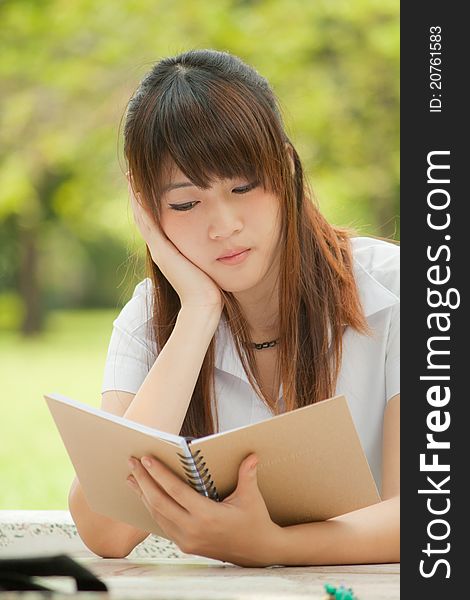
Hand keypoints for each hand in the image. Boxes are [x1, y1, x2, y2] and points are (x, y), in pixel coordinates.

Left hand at [126, 454, 284, 566]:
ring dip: (143, 494)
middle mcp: (193, 530)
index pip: (175, 491)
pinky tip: (146, 496)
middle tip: (133, 462)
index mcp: (207, 516)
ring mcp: (187, 540)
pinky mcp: (186, 545)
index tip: (146, 459)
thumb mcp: (251, 498)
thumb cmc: (254, 521)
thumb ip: (248, 475)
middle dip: (144, 481)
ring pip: (157, 515)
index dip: (159, 474)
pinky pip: (163, 524)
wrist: (258, 552)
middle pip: (159, 502)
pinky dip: (152, 508)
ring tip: (133, 477)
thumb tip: (251, 455)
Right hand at [128, 177, 223, 310]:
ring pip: (142, 216)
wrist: (203, 303)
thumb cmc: (209, 287)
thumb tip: (215, 243)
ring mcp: (158, 249)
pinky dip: (142, 205)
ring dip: (137, 195)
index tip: (146, 183)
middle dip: (139, 195)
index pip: (154, 221)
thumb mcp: (204, 262)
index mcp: (167, 251)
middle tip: (132, 174)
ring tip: (131, 175)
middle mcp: (159, 248)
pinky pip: (148, 222)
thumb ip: (203, 253)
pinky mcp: (161, 250)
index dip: (148, 203)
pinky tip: (139, 187)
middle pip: (144, 216)